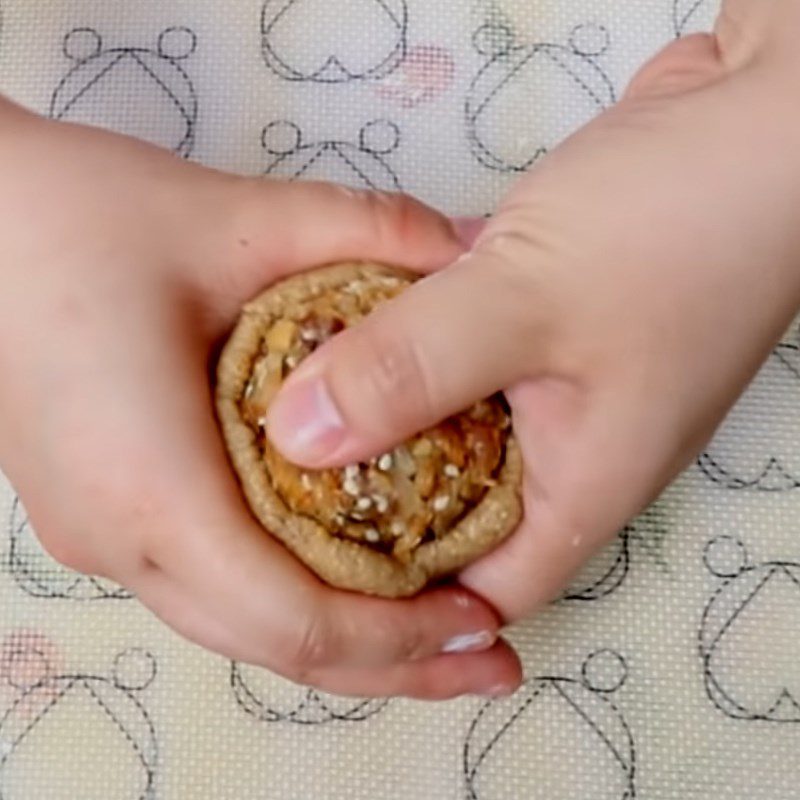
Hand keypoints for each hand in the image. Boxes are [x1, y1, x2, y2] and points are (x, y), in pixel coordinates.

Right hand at [0, 100, 521, 697]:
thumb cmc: (76, 218)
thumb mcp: (235, 217)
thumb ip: (364, 232)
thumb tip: (470, 254)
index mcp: (150, 485)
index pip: (293, 618)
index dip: (400, 639)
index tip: (481, 619)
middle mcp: (119, 540)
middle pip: (273, 647)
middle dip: (391, 662)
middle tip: (485, 652)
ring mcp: (103, 537)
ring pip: (243, 628)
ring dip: (345, 641)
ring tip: (436, 632)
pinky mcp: (105, 515)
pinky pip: (217, 586)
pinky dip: (295, 599)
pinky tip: (354, 573)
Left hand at [266, 1, 799, 620]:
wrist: (761, 118)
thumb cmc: (672, 225)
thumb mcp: (524, 302)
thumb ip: (406, 370)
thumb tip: (295, 440)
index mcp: (584, 484)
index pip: (481, 589)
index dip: (399, 597)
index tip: (309, 566)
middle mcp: (573, 446)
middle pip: (457, 509)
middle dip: (373, 497)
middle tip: (279, 475)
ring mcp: (562, 382)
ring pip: (454, 425)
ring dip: (386, 410)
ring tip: (293, 401)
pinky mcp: (547, 323)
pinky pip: (465, 357)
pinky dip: (413, 347)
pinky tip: (354, 323)